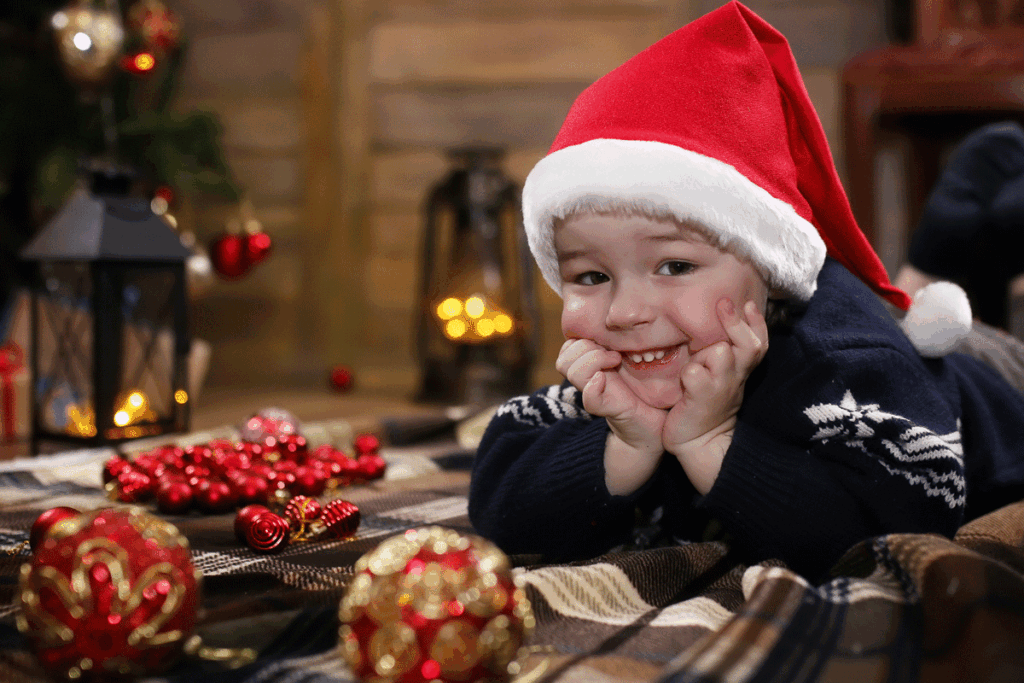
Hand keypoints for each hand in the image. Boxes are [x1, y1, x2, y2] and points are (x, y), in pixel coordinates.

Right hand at [556, 338, 665, 494]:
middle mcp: (589, 379)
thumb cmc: (650, 392)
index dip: (582, 338)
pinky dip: (593, 388)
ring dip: (593, 360)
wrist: (657, 425)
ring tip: (615, 360)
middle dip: (586, 347)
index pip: (568, 346)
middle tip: (612, 352)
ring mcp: (595, 394)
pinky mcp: (607, 408)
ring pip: (571, 371)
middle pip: (564, 358)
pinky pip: (590, 398)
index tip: (609, 340)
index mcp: (593, 366)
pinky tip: (604, 379)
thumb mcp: (636, 362)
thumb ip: (624, 346)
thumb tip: (620, 326)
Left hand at [663, 299, 767, 493]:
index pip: (758, 341)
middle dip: (736, 323)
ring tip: (696, 358)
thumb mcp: (721, 375)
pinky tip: (683, 380)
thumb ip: (724, 351)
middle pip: (748, 344)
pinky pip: (694, 373)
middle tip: (723, 304)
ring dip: (707, 351)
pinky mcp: (700, 397)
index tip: (749, 303)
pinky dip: (688, 372)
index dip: (757, 323)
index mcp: (740, 369)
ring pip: (720, 353)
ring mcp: (719, 386)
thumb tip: (719, 320)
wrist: (700, 442)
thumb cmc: (706, 402)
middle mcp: (734, 376)